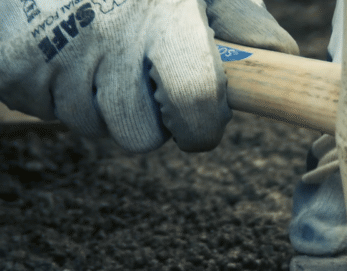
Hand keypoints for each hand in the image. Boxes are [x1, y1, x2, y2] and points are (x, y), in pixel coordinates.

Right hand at [0, 0, 296, 152]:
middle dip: (150, 120)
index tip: (201, 123)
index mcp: (165, 18)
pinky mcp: (10, 65)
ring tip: (97, 51)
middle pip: (140, 137)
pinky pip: (43, 108)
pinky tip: (62, 49)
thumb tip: (280, 58)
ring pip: (91, 128)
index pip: (195, 105)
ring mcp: (51, 53)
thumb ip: (240, 21)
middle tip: (142, 78)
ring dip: (99, 104)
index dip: (202, 128)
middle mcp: (107, 38)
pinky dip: (55, 90)